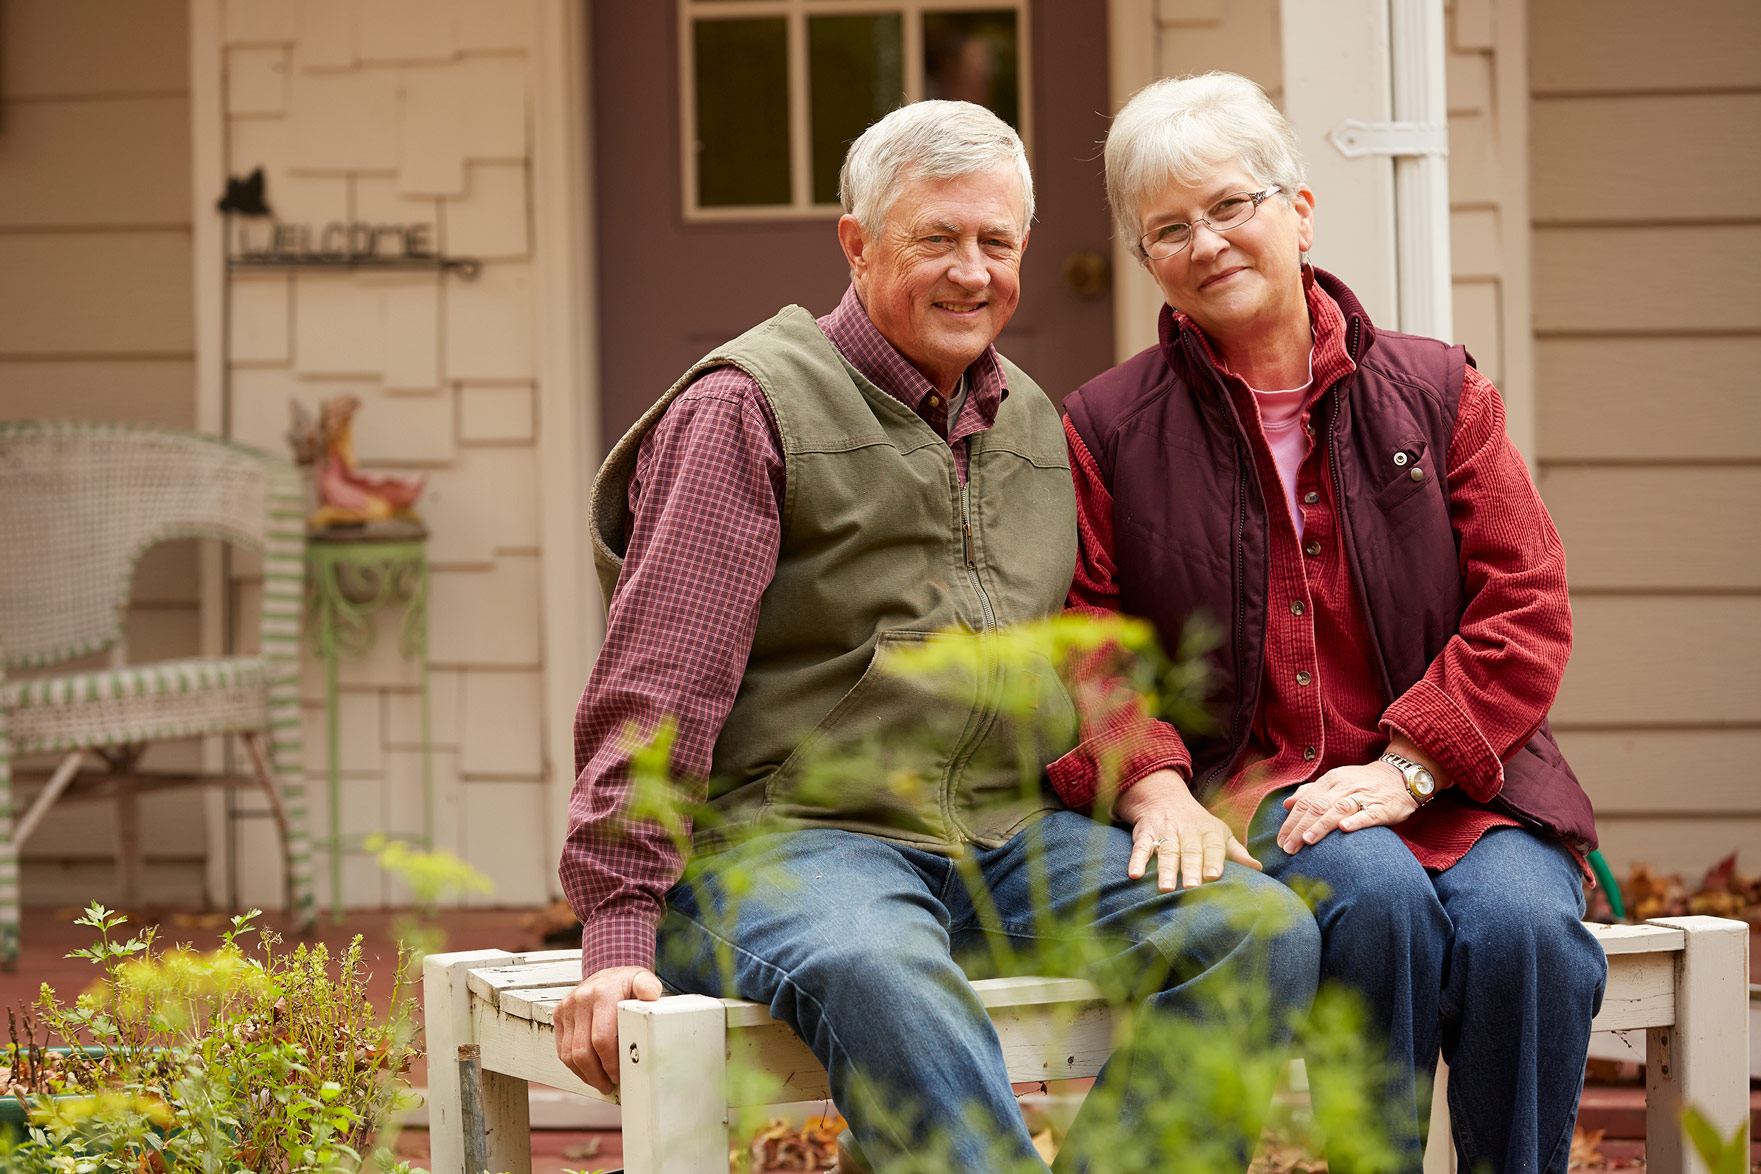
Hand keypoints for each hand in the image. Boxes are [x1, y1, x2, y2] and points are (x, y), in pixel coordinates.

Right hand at [552, 965, 663, 1093]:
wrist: (608, 973)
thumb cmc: (627, 983)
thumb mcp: (642, 980)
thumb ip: (648, 987)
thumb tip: (651, 995)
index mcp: (603, 994)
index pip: (602, 1039)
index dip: (609, 1063)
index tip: (618, 1075)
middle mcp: (582, 999)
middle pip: (583, 1051)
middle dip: (596, 1074)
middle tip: (608, 1085)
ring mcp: (568, 1007)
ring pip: (569, 1054)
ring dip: (584, 1074)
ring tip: (599, 1082)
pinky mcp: (559, 1014)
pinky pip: (561, 1049)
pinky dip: (573, 1065)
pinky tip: (587, 1071)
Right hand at [1116, 769, 1260, 889]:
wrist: (1163, 798)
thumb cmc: (1197, 824)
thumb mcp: (1219, 833)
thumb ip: (1236, 852)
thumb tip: (1258, 868)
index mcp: (1208, 831)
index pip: (1212, 846)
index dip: (1213, 860)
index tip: (1214, 876)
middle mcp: (1187, 830)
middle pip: (1189, 850)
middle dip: (1190, 868)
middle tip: (1191, 887)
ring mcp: (1165, 831)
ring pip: (1166, 850)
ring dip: (1165, 869)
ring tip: (1165, 888)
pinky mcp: (1145, 833)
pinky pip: (1140, 847)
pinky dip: (1137, 860)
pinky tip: (1134, 874)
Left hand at [1277, 758, 1414, 852]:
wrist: (1400, 776)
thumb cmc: (1362, 783)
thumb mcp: (1335, 782)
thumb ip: (1311, 792)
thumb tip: (1286, 804)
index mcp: (1330, 780)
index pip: (1305, 802)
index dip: (1291, 821)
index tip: (1280, 840)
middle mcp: (1344, 786)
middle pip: (1317, 807)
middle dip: (1300, 828)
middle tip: (1288, 848)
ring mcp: (1364, 795)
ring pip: (1338, 809)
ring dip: (1321, 825)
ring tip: (1307, 841)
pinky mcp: (1384, 806)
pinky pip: (1369, 813)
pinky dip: (1356, 820)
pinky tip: (1344, 829)